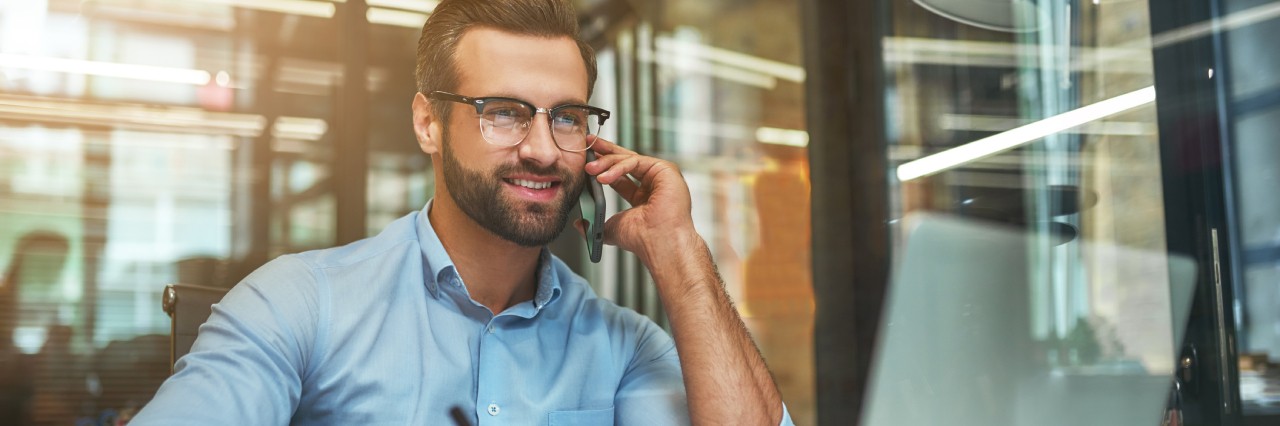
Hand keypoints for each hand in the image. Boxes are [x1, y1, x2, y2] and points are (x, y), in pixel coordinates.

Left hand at [578, 136, 697, 263]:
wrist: (658, 243)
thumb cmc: (642, 239)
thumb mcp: (610, 228)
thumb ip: (595, 225)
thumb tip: (580, 224)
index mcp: (644, 197)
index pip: (621, 174)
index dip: (603, 166)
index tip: (587, 161)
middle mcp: (654, 184)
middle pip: (626, 161)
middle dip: (604, 152)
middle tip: (587, 145)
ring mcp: (661, 176)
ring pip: (629, 159)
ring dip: (606, 162)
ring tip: (589, 169)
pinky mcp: (665, 170)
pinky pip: (636, 161)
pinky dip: (617, 167)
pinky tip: (604, 177)